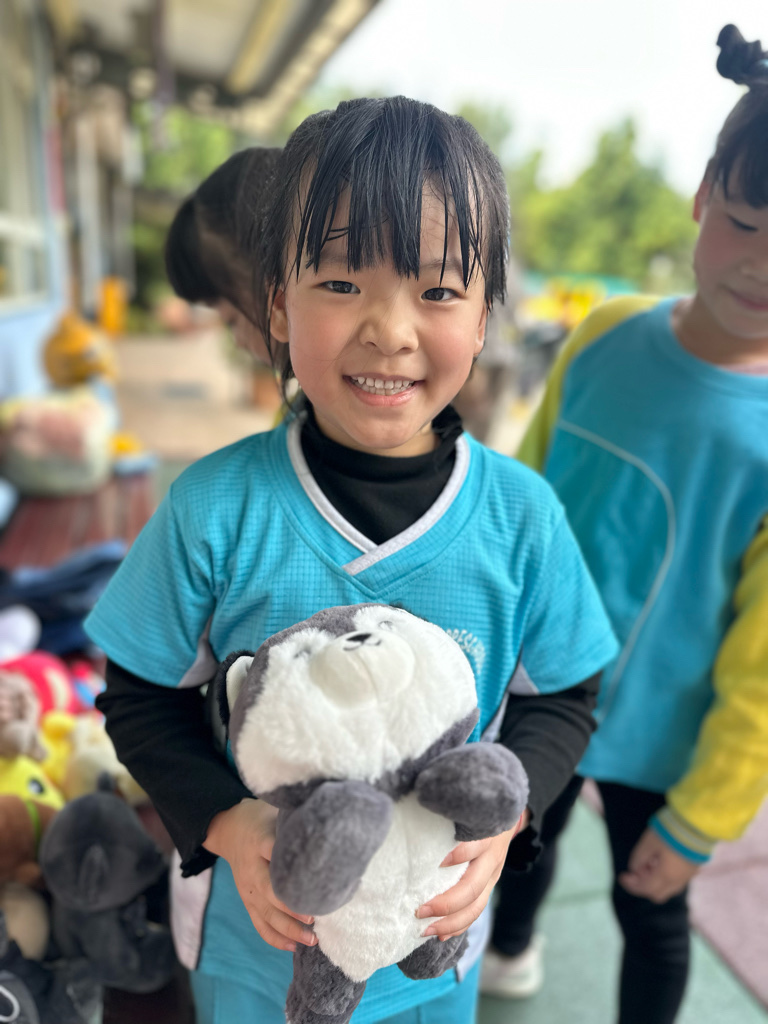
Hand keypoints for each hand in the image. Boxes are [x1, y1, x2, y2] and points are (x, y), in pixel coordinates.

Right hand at [204, 799, 317, 951]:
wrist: (228, 829)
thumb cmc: (262, 818)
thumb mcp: (276, 813)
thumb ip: (296, 824)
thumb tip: (330, 833)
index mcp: (259, 839)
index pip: (274, 853)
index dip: (291, 869)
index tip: (312, 883)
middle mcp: (251, 867)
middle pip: (270, 891)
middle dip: (292, 908)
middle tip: (315, 918)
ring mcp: (247, 888)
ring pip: (266, 913)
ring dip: (289, 929)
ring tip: (312, 939)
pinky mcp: (247, 900)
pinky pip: (259, 923)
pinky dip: (275, 938)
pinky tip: (293, 946)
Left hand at [415, 811, 528, 940]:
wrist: (509, 811)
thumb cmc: (477, 805)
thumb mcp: (468, 803)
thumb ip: (446, 806)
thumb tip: (417, 794)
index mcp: (486, 834)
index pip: (474, 846)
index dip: (459, 855)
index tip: (437, 862)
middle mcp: (492, 857)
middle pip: (472, 887)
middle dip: (445, 903)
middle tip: (418, 910)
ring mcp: (493, 874)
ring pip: (476, 906)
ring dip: (450, 922)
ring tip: (426, 930)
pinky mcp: (491, 884)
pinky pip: (476, 911)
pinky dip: (459, 926)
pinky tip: (441, 935)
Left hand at [619, 827, 701, 903]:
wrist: (697, 825)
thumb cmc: (669, 833)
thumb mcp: (648, 843)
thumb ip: (638, 858)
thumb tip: (634, 869)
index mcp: (666, 876)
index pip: (645, 889)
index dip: (631, 885)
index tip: (622, 876)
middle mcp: (678, 881)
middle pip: (657, 894)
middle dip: (643, 885)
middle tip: (636, 870)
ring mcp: (687, 877)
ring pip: (667, 889)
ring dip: (654, 881)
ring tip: (648, 862)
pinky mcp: (693, 870)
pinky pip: (676, 882)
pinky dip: (664, 877)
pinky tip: (660, 861)